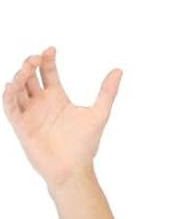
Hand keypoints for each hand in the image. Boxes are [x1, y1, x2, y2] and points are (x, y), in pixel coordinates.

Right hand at [2, 47, 121, 188]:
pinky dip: (9, 95)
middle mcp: (41, 104)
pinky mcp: (22, 126)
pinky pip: (10, 107)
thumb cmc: (85, 145)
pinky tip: (12, 85)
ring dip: (19, 76)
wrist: (74, 169)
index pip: (47, 72)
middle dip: (29, 64)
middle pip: (29, 77)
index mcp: (57, 98)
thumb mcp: (99, 113)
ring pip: (18, 88)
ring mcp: (30, 114)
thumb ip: (107, 92)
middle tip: (36, 57)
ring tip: (27, 67)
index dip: (46, 59)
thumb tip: (119, 70)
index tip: (51, 49)